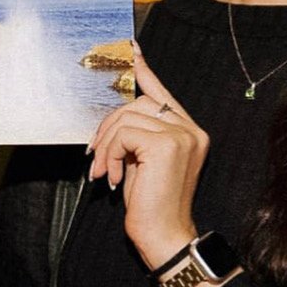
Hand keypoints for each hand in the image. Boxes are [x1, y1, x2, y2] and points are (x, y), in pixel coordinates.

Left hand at [86, 41, 207, 270]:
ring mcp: (181, 135)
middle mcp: (191, 129)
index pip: (163, 93)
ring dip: (106, 145)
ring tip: (104, 172)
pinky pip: (124, 134)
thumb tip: (116, 115)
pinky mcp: (166, 145)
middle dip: (109, 126)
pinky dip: (110, 153)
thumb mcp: (144, 163)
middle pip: (138, 102)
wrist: (164, 235)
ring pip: (126, 118)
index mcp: (190, 131)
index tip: (131, 51)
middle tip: (95, 156)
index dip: (144, 71)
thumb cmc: (153, 204)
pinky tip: (114, 176)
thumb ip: (139, 135)